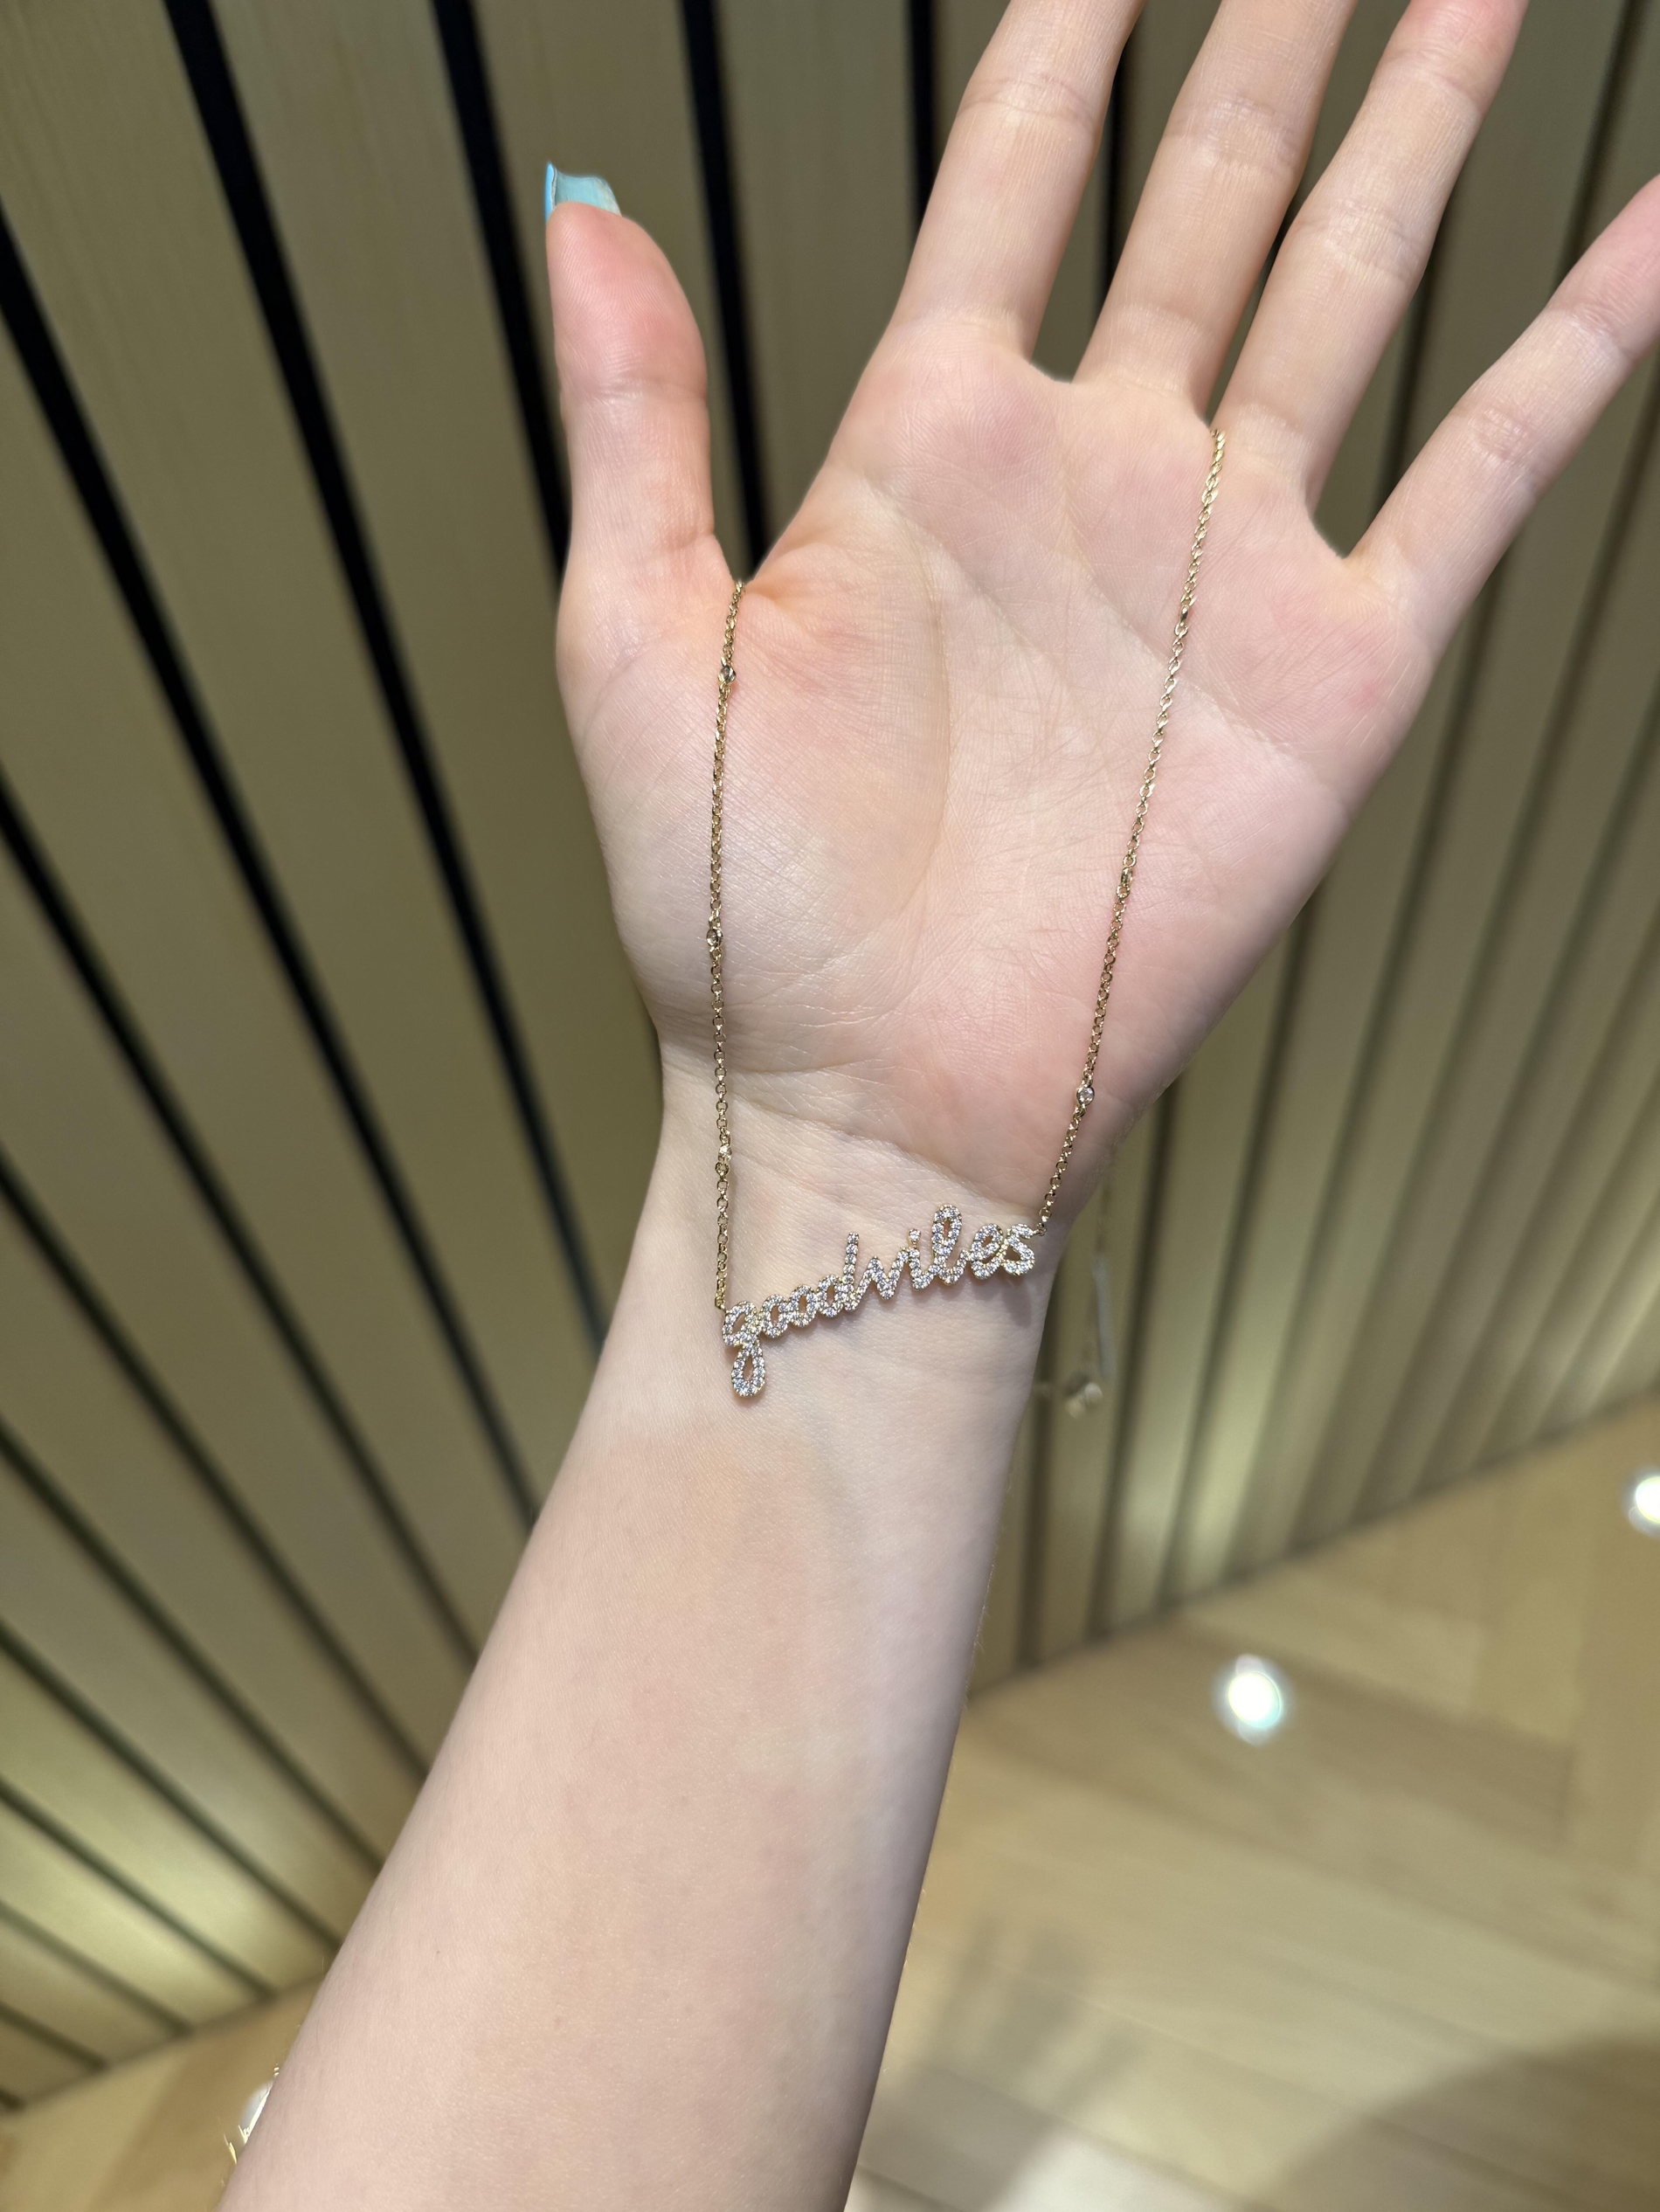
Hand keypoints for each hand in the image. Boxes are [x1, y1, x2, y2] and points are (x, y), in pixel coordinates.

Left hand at [546, 0, 1659, 1247]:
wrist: (875, 1106)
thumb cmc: (741, 917)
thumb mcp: (640, 650)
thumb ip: (636, 425)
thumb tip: (587, 213)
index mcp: (924, 450)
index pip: (1014, 180)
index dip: (1071, 35)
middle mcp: (1093, 478)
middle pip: (1209, 193)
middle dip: (1279, 36)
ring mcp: (1225, 565)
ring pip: (1350, 287)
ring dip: (1421, 131)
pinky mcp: (1334, 674)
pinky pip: (1481, 476)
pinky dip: (1575, 350)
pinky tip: (1650, 229)